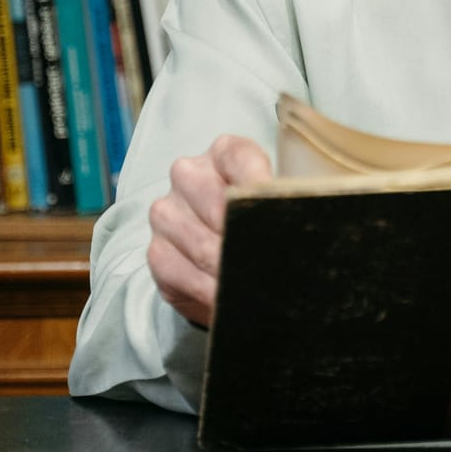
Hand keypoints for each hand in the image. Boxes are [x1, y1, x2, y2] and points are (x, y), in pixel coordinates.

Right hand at [146, 134, 273, 327]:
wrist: (224, 252)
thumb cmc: (259, 222)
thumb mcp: (278, 204)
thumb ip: (283, 205)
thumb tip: (293, 224)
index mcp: (225, 153)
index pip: (241, 159)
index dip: (261, 188)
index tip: (277, 213)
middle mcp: (189, 175)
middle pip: (219, 206)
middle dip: (246, 240)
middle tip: (271, 263)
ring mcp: (167, 212)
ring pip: (202, 246)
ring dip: (230, 272)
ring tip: (253, 286)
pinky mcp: (157, 252)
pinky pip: (181, 274)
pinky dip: (208, 291)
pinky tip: (226, 298)